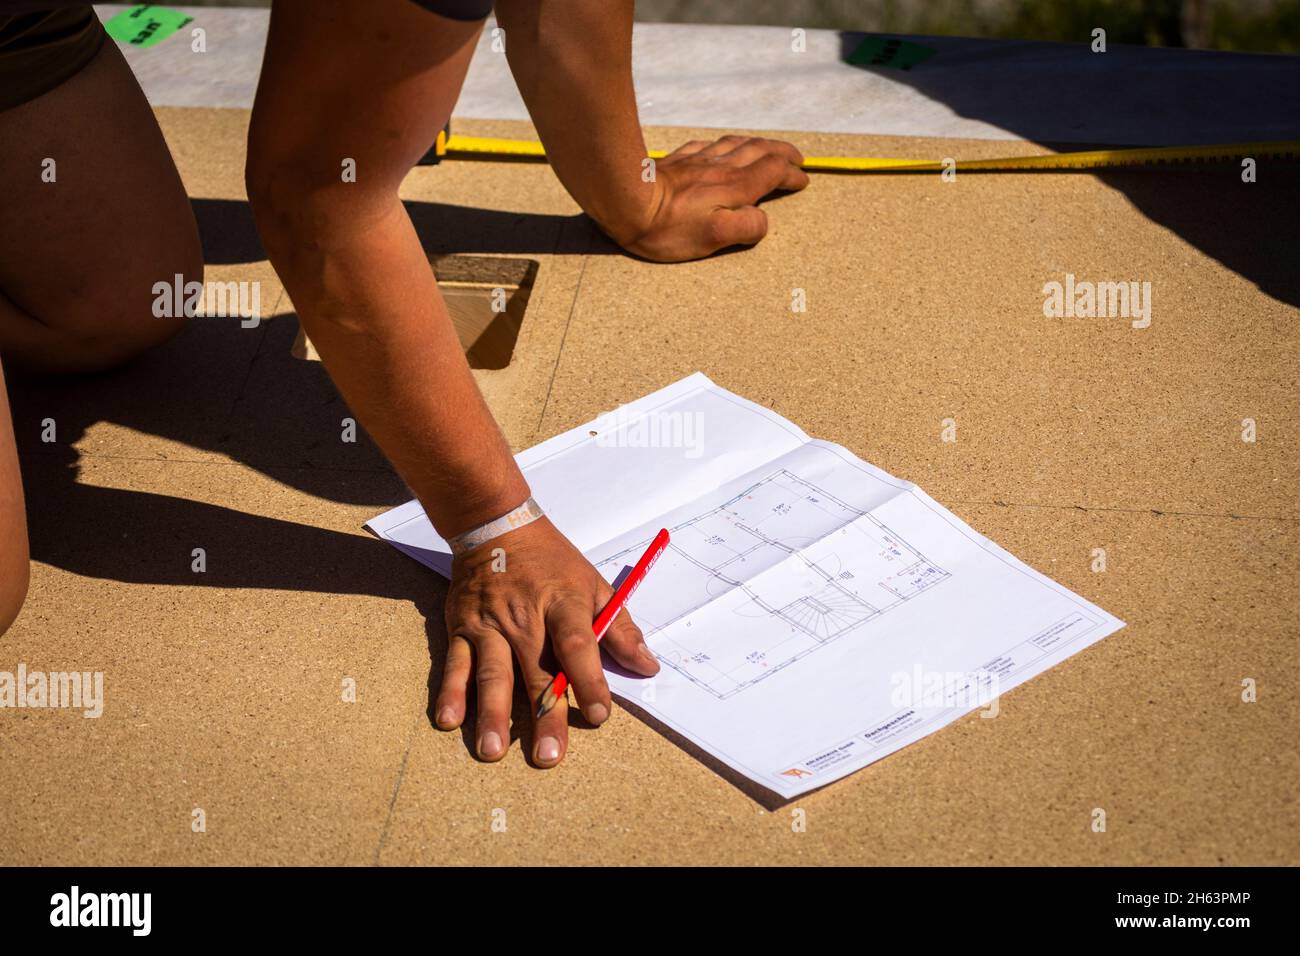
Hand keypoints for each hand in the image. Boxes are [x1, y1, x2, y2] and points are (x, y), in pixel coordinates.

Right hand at [435, 516, 659, 766]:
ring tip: (493, 750)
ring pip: (492, 674)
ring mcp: (489, 624)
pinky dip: (450, 692)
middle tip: (549, 755)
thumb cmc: (552, 561)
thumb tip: (648, 667)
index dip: (589, 680)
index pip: (578, 645)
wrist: (495, 527)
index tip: (600, 714)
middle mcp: (525, 618)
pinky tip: (449, 720)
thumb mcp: (594, 584)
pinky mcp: (461, 628)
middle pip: (536, 671)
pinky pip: (455, 664)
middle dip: (543, 716)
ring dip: (492, 714)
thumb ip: (620, 629)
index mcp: (563, 603)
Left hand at [614, 136, 809, 261]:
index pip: (774, 172)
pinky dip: (725, 144)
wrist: (626, 202)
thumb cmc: (669, 227)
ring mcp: (699, 161)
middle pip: (761, 151)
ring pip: (737, 144)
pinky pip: (708, 145)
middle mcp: (721, 168)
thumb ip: (747, 227)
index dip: (791, 175)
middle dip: (783, 153)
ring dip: (759, 144)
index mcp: (736, 187)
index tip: (802, 180)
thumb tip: (762, 218)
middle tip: (796, 159)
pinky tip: (721, 147)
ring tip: (769, 149)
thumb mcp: (715, 237)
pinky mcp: (678, 161)